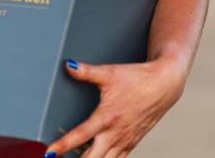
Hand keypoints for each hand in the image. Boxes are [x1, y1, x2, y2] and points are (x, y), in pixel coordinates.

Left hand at [44, 56, 186, 156]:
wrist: (163, 85)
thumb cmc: (136, 78)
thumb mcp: (109, 73)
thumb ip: (86, 71)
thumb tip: (68, 65)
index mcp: (107, 116)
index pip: (81, 135)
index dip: (63, 145)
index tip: (50, 152)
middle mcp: (115, 133)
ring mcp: (124, 141)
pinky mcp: (131, 144)